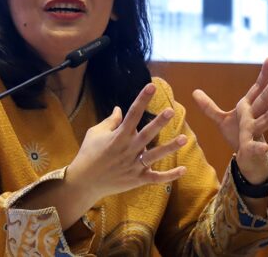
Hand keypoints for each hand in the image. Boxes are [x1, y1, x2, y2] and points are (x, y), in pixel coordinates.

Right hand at [66, 83, 187, 203]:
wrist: (84, 181)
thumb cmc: (88, 154)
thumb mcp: (95, 133)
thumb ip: (110, 121)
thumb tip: (120, 109)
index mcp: (119, 136)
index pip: (133, 114)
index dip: (142, 99)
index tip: (151, 86)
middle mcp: (128, 149)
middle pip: (147, 134)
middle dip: (159, 122)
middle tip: (171, 111)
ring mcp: (134, 166)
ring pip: (154, 155)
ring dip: (169, 147)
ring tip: (184, 138)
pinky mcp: (137, 180)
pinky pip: (155, 178)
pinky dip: (169, 176)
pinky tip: (183, 170)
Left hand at [192, 58, 267, 183]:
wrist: (246, 159)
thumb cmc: (238, 136)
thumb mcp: (221, 119)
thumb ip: (209, 107)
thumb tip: (194, 91)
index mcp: (248, 108)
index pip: (257, 88)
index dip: (264, 74)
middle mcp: (254, 117)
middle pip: (264, 100)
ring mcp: (255, 132)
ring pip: (266, 120)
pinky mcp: (252, 148)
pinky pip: (256, 148)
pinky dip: (260, 148)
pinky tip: (264, 148)